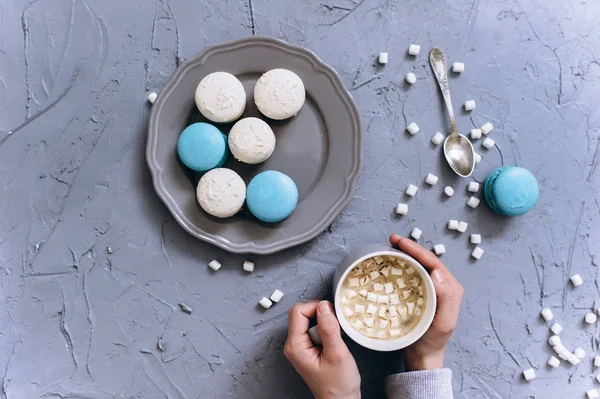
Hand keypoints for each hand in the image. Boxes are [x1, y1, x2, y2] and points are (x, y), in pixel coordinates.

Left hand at [284, 300, 360, 398]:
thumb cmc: (338, 384)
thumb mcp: (337, 354)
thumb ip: (329, 329)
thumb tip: (324, 306)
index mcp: (295, 346)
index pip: (298, 311)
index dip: (316, 308)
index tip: (331, 316)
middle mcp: (293, 344)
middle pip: (302, 313)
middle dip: (321, 315)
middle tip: (335, 329)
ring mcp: (299, 346)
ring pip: (309, 320)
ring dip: (324, 323)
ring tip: (335, 338)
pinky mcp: (307, 346)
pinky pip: (313, 328)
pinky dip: (325, 329)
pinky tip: (333, 340)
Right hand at [390, 234, 463, 370]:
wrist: (422, 358)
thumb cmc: (432, 342)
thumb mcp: (443, 322)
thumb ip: (446, 297)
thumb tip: (437, 271)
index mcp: (450, 288)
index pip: (433, 262)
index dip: (416, 249)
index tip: (399, 242)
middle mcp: (442, 286)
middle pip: (426, 260)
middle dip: (410, 248)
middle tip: (391, 240)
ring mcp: (431, 290)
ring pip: (419, 266)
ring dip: (405, 254)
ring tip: (390, 247)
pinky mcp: (420, 295)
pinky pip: (412, 275)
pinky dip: (402, 266)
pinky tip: (391, 263)